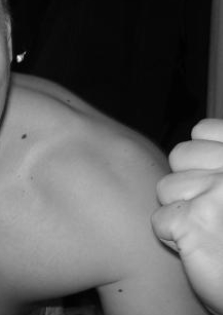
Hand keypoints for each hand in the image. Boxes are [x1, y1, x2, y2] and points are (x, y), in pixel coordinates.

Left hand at [152, 119, 222, 314]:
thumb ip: (221, 164)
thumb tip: (200, 139)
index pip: (203, 130)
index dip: (200, 155)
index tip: (213, 175)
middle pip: (179, 156)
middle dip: (188, 182)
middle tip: (212, 209)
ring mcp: (214, 193)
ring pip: (166, 188)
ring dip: (181, 210)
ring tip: (210, 229)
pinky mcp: (193, 222)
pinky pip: (160, 220)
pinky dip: (174, 238)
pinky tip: (201, 247)